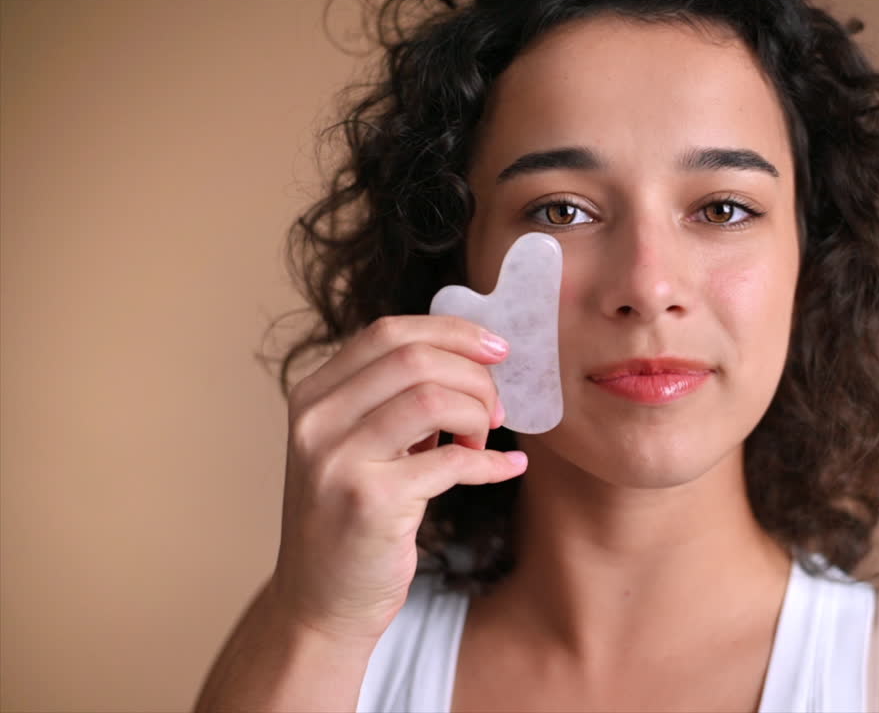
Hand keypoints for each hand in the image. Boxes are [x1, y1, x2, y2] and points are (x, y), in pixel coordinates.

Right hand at [266, 314, 526, 642]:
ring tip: (482, 444)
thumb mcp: (355, 445)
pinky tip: (506, 468)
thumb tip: (471, 355)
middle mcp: (317, 421)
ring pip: (433, 399)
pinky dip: (492, 462)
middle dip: (474, 377)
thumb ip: (392, 399)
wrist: (321, 604)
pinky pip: (452, 461)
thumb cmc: (352, 520)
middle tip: (497, 409)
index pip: (389, 332)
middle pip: (415, 358)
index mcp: (313, 396)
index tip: (498, 350)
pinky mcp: (370, 502)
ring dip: (478, 416)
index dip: (453, 333)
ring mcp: (339, 460)